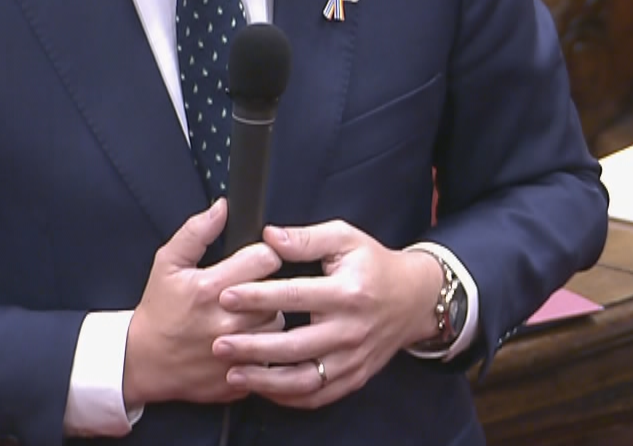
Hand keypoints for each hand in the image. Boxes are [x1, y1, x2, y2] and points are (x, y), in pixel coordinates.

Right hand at [124, 199, 283, 407]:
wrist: (144, 362)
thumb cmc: (159, 312)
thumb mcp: (167, 264)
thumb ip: (197, 231)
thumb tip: (222, 207)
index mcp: (212, 288)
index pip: (266, 259)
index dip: (264, 255)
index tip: (256, 260)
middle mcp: (228, 320)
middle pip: (277, 291)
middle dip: (266, 287)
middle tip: (247, 290)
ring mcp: (237, 350)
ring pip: (278, 323)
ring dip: (266, 317)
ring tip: (243, 316)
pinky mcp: (243, 374)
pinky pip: (272, 353)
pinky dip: (263, 346)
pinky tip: (244, 340)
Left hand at [211, 221, 445, 408]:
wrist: (413, 300)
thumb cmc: (373, 265)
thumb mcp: (345, 238)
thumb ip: (306, 238)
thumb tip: (269, 236)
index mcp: (348, 292)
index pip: (296, 295)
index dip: (258, 297)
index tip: (225, 296)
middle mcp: (351, 330)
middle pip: (295, 345)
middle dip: (252, 347)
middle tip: (218, 343)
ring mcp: (353, 359)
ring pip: (304, 379)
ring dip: (265, 380)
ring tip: (233, 374)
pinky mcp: (354, 378)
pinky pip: (317, 395)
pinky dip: (288, 397)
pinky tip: (262, 388)